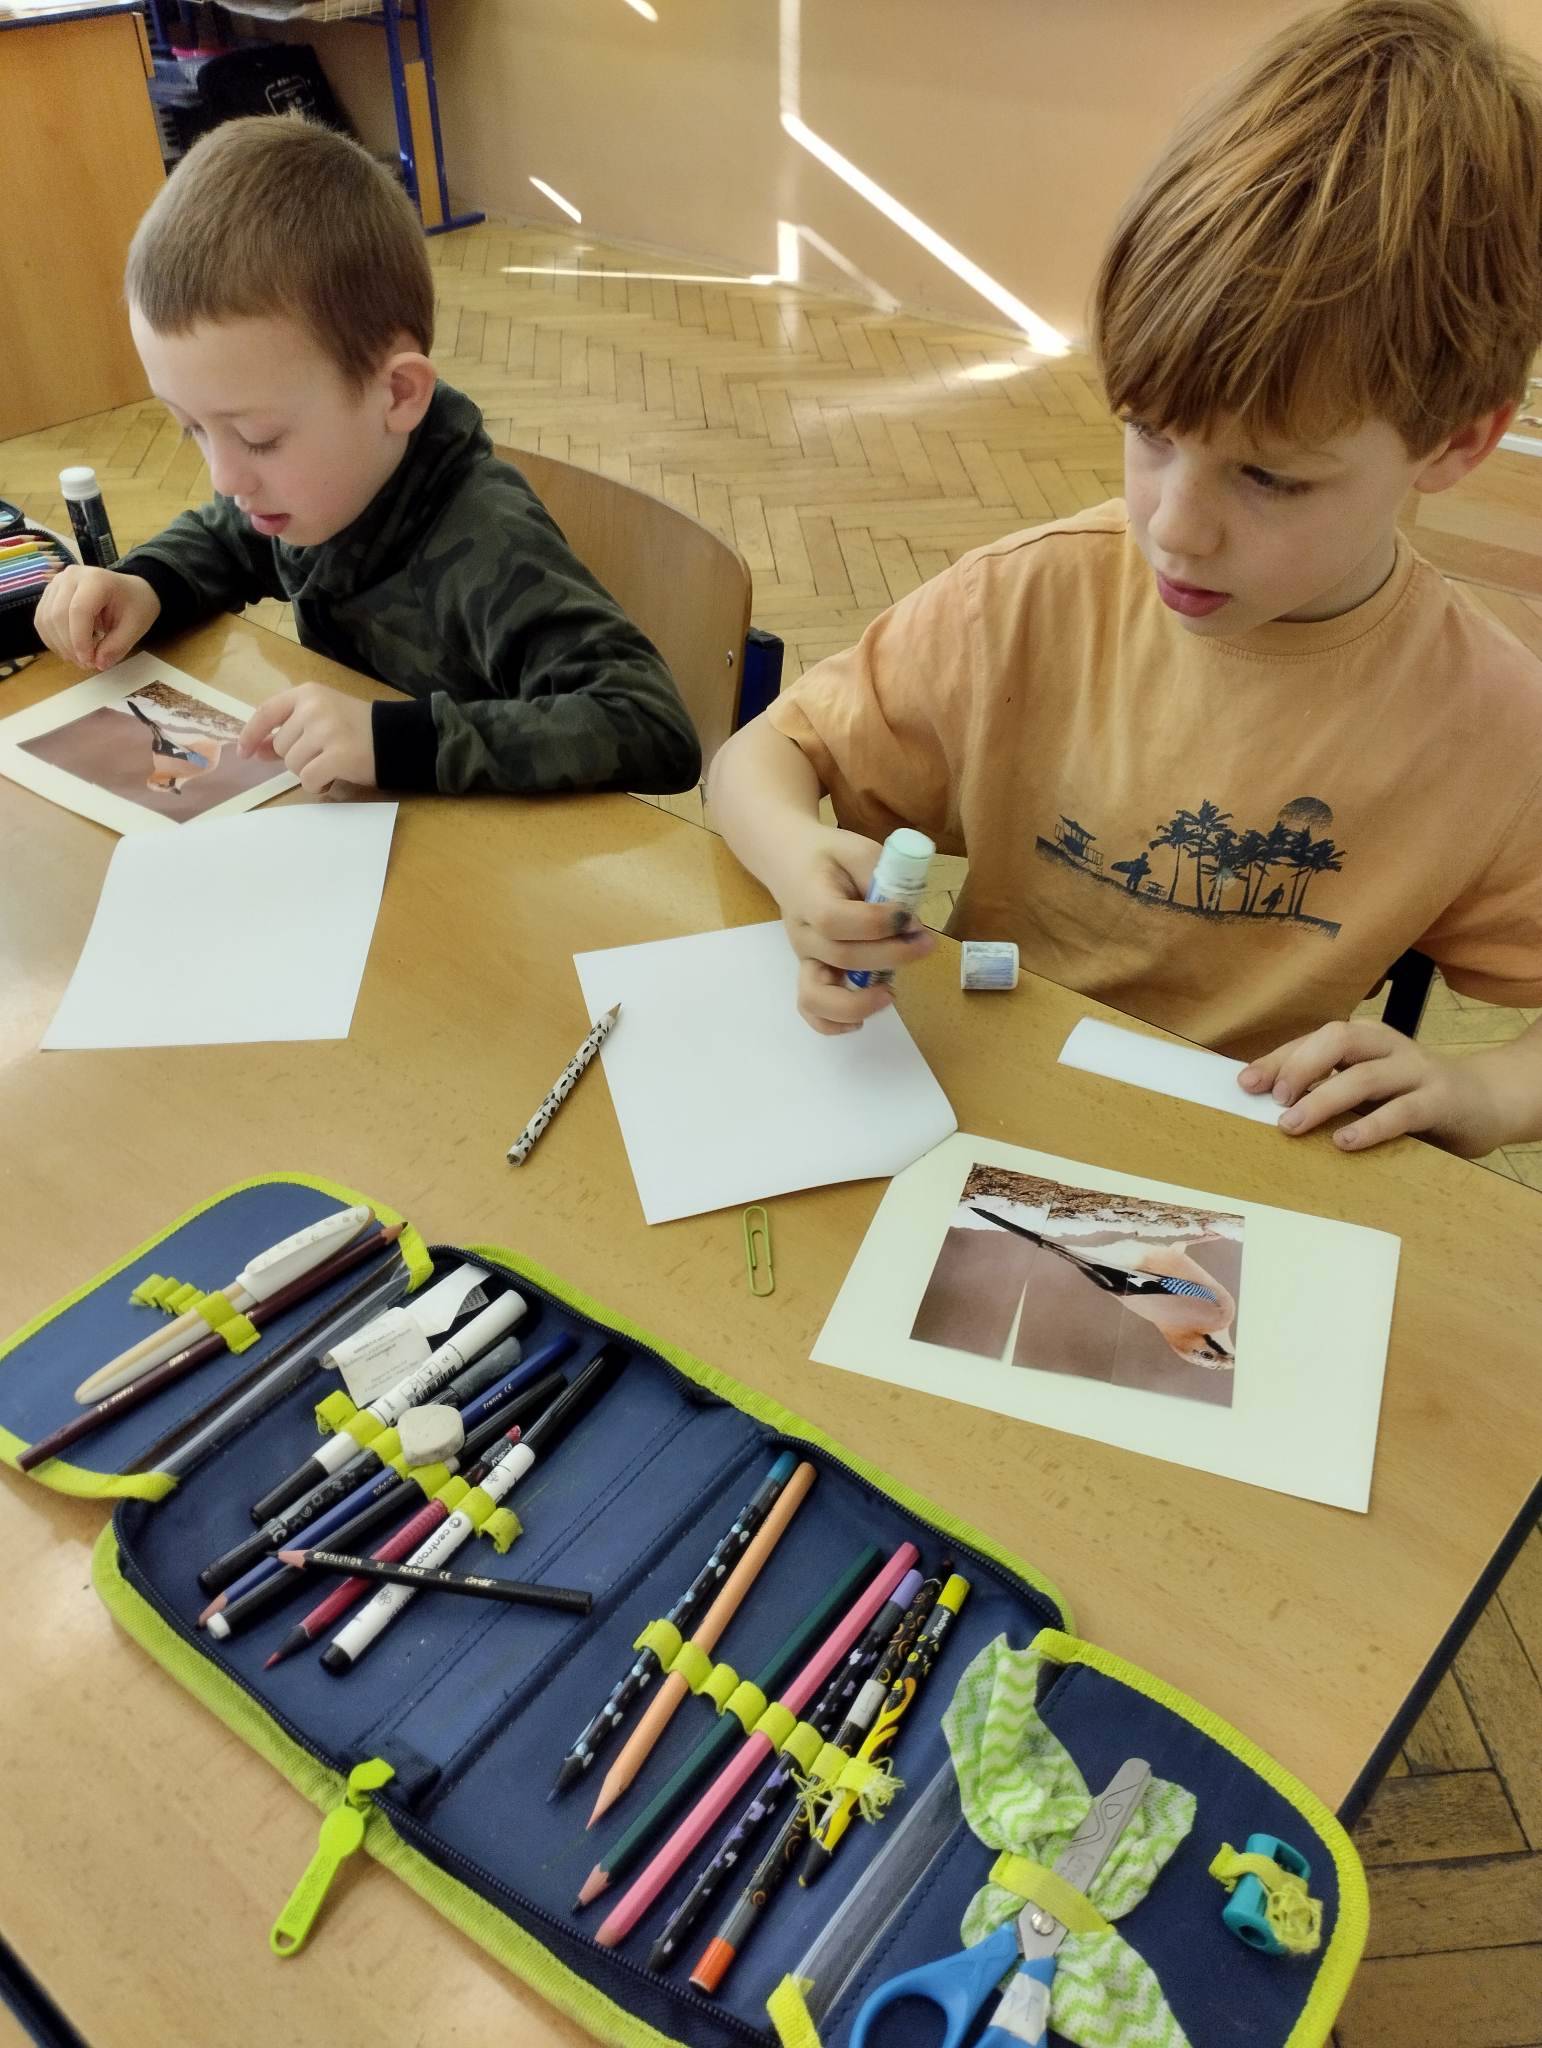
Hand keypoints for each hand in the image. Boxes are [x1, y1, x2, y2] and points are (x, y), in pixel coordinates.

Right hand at [33, 567, 160, 670]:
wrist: (129, 590)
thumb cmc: (135, 605)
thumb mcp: (136, 627)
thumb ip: (118, 646)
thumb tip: (98, 664)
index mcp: (97, 580)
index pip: (79, 611)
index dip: (80, 640)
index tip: (90, 662)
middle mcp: (71, 576)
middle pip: (58, 615)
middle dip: (70, 646)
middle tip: (86, 664)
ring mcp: (57, 583)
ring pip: (46, 619)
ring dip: (59, 645)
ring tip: (79, 658)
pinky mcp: (49, 593)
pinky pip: (41, 620)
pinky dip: (52, 639)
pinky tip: (68, 649)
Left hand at [239, 683, 376, 792]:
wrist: (395, 738)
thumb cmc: (355, 728)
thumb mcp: (320, 718)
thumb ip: (288, 730)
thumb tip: (256, 749)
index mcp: (308, 694)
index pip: (266, 712)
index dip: (251, 734)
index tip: (244, 753)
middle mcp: (314, 708)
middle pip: (281, 746)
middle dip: (296, 757)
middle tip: (321, 755)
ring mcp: (326, 731)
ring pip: (293, 765)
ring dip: (308, 772)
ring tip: (330, 764)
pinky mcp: (338, 755)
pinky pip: (309, 779)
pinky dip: (318, 785)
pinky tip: (333, 777)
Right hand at [779, 828, 936, 1033]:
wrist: (791, 863)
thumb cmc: (830, 857)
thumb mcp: (858, 849)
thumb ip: (880, 876)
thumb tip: (908, 918)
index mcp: (809, 898)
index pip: (836, 920)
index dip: (877, 924)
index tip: (909, 915)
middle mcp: (803, 934)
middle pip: (842, 957)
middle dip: (892, 955)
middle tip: (926, 942)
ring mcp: (805, 959)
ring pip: (817, 996)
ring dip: (857, 1003)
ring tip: (891, 994)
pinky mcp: (812, 973)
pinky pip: (812, 1009)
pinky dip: (833, 1023)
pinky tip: (863, 1020)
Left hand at [1239, 1020, 1521, 1155]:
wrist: (1483, 1102)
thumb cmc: (1408, 1096)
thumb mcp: (1366, 1087)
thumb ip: (1328, 1087)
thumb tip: (1265, 1104)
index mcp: (1364, 1039)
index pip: (1315, 1039)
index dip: (1278, 1059)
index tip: (1245, 1084)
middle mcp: (1388, 1046)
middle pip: (1340, 1039)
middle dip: (1301, 1066)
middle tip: (1276, 1100)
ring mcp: (1417, 1070)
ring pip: (1366, 1075)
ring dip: (1325, 1099)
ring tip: (1293, 1125)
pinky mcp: (1441, 1100)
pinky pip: (1403, 1109)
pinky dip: (1371, 1126)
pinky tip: (1344, 1142)